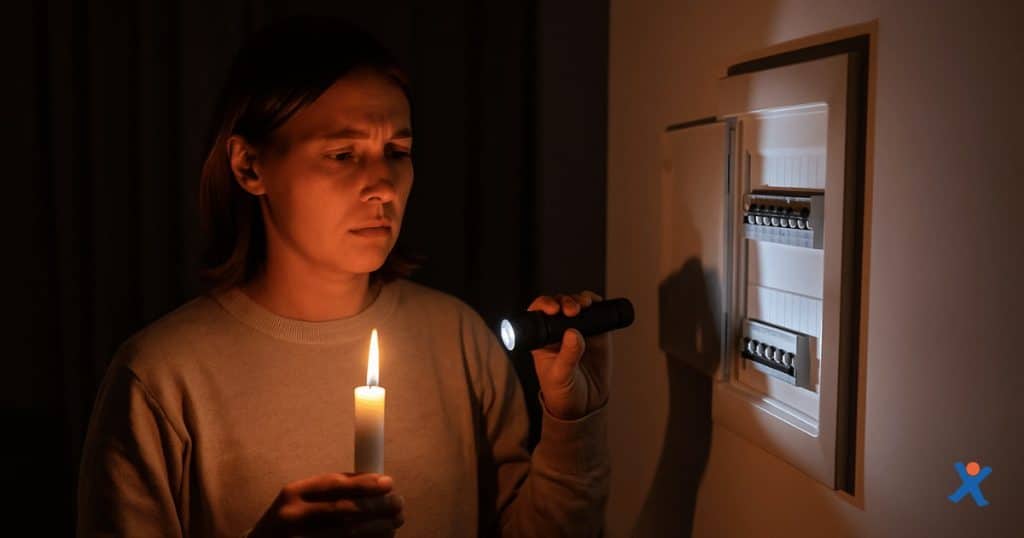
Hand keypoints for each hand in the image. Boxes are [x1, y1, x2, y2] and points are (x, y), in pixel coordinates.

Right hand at [247, 473, 404, 537]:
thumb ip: (331, 490)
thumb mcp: (301, 499)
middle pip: (344, 511)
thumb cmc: (291, 520)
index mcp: (293, 493)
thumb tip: (377, 482)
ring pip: (348, 535)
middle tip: (399, 503)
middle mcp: (293, 517)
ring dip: (377, 528)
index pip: (334, 485)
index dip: (364, 484)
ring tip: (394, 522)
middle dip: (377, 507)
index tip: (389, 483)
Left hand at [528, 291, 611, 419]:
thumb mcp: (560, 376)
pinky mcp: (596, 332)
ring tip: (585, 305)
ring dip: (579, 299)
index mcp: (542, 339)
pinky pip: (596, 312)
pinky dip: (597, 304)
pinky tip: (597, 304)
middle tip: (572, 310)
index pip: (538, 314)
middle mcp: (558, 331)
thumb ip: (567, 356)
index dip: (544, 305)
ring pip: (576, 304)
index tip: (553, 309)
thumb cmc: (563, 393)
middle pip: (559, 304)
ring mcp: (578, 329)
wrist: (585, 404)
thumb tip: (574, 333)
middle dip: (565, 301)